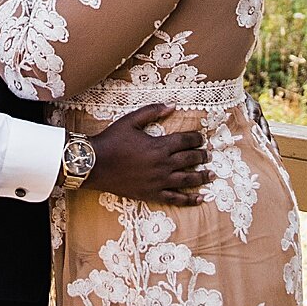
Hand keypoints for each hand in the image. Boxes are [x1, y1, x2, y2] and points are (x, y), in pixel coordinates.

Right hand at [90, 107, 210, 206]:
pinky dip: (190, 200)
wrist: (95, 165)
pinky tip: (200, 199)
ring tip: (212, 175)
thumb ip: (152, 111)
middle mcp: (163, 165)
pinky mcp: (152, 194)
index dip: (197, 138)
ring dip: (202, 177)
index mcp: (159, 146)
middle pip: (190, 160)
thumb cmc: (111, 141)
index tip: (201, 138)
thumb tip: (173, 105)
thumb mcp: (130, 120)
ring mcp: (159, 181)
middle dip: (202, 156)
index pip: (186, 141)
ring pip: (187, 180)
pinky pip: (175, 199)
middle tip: (208, 155)